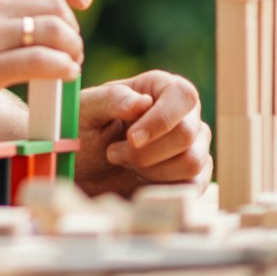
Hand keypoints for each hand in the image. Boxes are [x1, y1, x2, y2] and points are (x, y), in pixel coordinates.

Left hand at [73, 70, 211, 199]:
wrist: (82, 171)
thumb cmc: (82, 131)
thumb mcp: (86, 110)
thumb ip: (112, 100)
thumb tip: (144, 102)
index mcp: (160, 87)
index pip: (183, 95)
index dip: (160, 120)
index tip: (131, 139)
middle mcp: (184, 113)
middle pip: (187, 134)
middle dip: (145, 153)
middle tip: (113, 154)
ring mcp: (193, 145)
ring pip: (192, 162)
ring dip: (152, 171)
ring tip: (125, 164)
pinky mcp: (193, 176)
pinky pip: (194, 186)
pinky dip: (162, 188)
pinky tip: (140, 181)